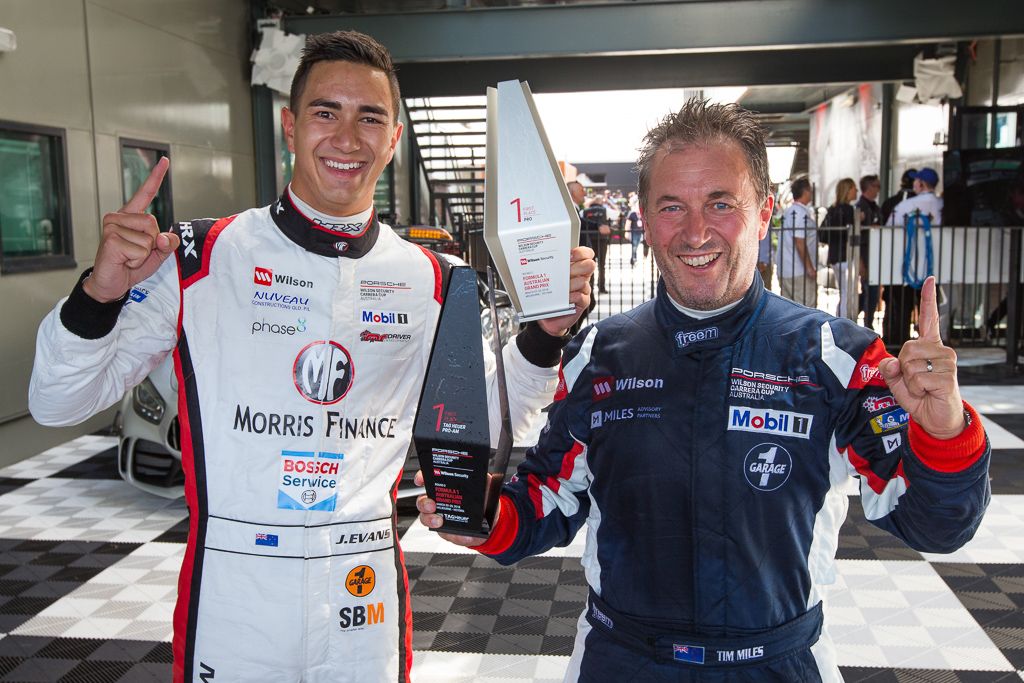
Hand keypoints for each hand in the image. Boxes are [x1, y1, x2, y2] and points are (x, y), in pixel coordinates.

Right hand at [84, 158, 178, 302]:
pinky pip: (141, 250)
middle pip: (154, 224)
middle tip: (135, 253)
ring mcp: (112, 226)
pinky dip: (137, 260)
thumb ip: (167, 243)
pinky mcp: (111, 239)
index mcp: (131, 216)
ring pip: (149, 239)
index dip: (156, 177)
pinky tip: (123, 261)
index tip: (165, 160)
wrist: (111, 284)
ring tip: (128, 257)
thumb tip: (165, 237)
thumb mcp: (156, 254)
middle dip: (152, 244)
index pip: (145, 193)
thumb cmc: (130, 265)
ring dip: (144, 254)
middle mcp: (119, 217)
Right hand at [413, 470, 486, 546]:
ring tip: (440, 522)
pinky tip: (463, 535)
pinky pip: (446, 535)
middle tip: (432, 506)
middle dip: (424, 503)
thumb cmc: (483, 502)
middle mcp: (439, 502)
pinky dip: (455, 536)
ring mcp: (440, 517)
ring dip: (431, 520)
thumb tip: (484, 478)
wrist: (490, 522)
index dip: (421, 478)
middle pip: (423, 501)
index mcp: (446, 487)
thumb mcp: (485, 486)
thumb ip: (484, 480)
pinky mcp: (447, 532)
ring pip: (426, 519)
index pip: (429, 479)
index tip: (420, 480)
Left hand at [537, 245, 596, 336]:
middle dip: (576, 268)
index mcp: (576, 266)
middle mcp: (582, 276)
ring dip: (570, 285)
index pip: (586, 254)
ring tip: (561, 290)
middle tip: (566, 274)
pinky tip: (565, 299)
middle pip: (589, 265)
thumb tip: (544, 256)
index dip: (581, 253)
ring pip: (583, 281)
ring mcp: (583, 289)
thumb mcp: (549, 277)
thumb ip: (552, 266)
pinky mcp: (583, 302)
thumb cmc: (549, 294)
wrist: (547, 315)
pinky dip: (572, 297)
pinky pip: (582, 297)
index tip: (570, 256)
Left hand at [879, 276, 964, 438]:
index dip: (928, 299)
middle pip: (906, 347)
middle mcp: (940, 350)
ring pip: (910, 363)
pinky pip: (916, 378)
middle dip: (902, 368)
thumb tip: (893, 362)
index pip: (929, 318)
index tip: (929, 279)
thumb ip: (888, 368)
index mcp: (929, 346)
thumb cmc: (918, 395)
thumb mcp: (896, 380)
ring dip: (909, 381)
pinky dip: (915, 389)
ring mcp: (946, 362)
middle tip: (915, 381)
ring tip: (922, 387)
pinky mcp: (947, 376)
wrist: (935, 418)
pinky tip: (927, 392)